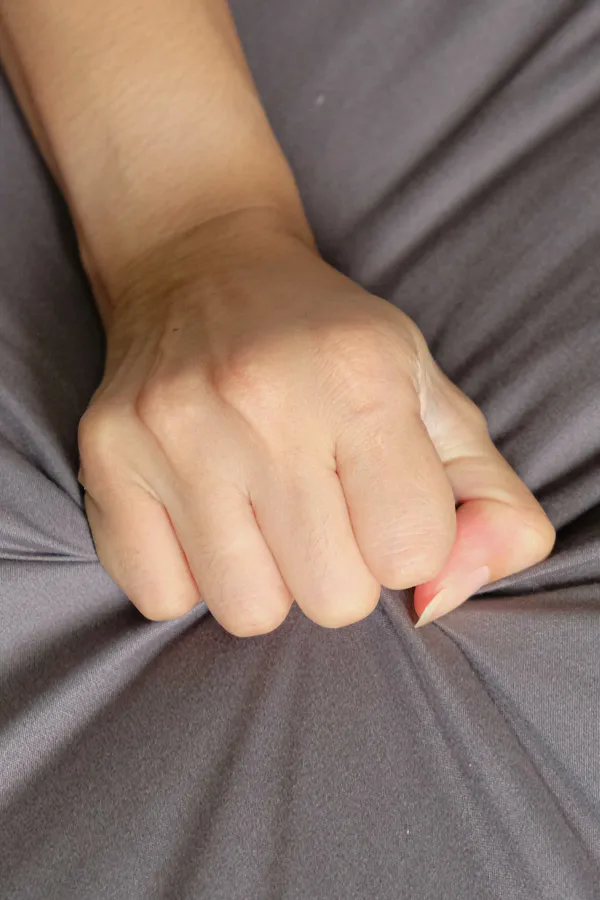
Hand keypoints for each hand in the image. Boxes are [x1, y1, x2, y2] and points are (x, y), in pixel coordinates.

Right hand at [78, 210, 554, 634]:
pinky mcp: (107, 456)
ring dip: (268, 579)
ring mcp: (172, 430)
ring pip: (247, 612)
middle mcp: (263, 400)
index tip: (380, 499)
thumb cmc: (332, 347)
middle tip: (318, 503)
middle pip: (333, 599)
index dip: (406, 541)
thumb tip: (441, 605)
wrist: (203, 268)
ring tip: (259, 508)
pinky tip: (202, 510)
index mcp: (363, 378)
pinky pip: (163, 599)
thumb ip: (491, 504)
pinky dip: (192, 575)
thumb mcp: (434, 400)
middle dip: (341, 569)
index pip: (413, 557)